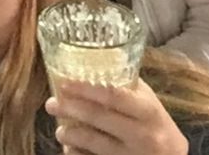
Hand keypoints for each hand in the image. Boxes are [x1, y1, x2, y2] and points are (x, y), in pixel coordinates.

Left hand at [46, 80, 187, 154]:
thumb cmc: (157, 126)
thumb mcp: (149, 104)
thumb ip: (127, 87)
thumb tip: (92, 62)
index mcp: (148, 111)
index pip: (113, 95)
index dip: (86, 89)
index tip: (64, 84)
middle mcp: (143, 134)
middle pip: (98, 118)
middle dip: (69, 109)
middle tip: (51, 104)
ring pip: (94, 143)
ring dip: (70, 134)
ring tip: (59, 130)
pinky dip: (78, 154)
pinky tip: (70, 148)